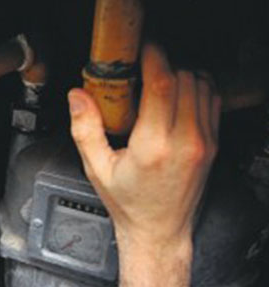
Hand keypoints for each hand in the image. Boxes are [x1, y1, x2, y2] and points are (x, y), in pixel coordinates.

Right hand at [68, 44, 219, 250]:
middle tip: (142, 72)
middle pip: (184, 78)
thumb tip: (78, 97)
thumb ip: (85, 129)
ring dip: (180, 76)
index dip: (153, 58)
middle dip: (163, 67)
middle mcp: (184, 142)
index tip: (142, 51)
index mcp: (153, 147)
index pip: (162, 85)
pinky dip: (194, 89)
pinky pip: (211, 100)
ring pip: (201, 85)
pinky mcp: (212, 145)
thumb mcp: (96, 169)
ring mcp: (203, 143)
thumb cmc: (129, 205)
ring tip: (158, 85)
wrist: (159, 231)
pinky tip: (175, 98)